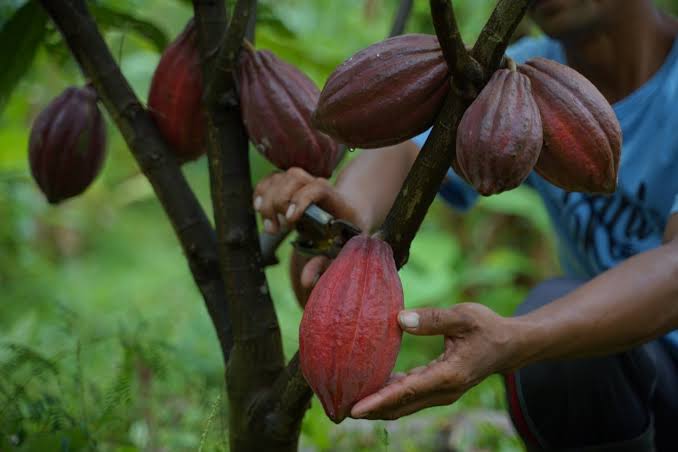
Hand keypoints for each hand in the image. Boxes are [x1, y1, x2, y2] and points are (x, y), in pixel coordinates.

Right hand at [253, 167, 361, 289]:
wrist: (351, 213)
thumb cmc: (347, 236)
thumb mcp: (342, 253)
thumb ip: (325, 265)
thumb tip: (305, 281)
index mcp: (337, 200)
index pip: (318, 188)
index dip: (301, 200)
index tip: (289, 221)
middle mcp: (319, 185)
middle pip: (294, 179)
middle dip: (278, 203)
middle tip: (275, 230)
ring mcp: (304, 182)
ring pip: (281, 177)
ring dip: (267, 199)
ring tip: (270, 225)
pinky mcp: (291, 184)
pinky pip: (271, 179)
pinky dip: (261, 191)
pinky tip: (258, 208)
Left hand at [350, 303, 517, 419]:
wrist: (510, 346)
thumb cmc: (488, 327)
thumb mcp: (464, 316)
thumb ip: (433, 318)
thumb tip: (400, 319)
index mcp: (449, 375)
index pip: (407, 392)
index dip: (379, 401)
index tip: (355, 409)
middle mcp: (443, 390)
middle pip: (400, 406)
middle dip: (370, 409)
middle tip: (338, 407)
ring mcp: (441, 392)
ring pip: (403, 404)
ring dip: (377, 404)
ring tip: (347, 399)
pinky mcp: (438, 387)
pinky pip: (409, 394)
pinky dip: (389, 393)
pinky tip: (370, 385)